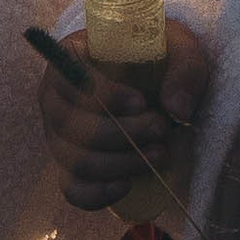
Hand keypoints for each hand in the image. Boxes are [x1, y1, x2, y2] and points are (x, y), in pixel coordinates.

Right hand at [37, 19, 209, 214]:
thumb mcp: (179, 46)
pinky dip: (99, 194)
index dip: (105, 96)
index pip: (70, 80)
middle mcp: (55, 99)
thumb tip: (176, 109)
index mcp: (70, 59)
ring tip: (159, 153)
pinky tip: (128, 185)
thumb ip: (185, 68)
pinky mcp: (70, 167)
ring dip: (122, 163)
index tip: (142, 102)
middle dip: (123, 134)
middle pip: (72, 126)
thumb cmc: (159, 57)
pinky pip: (73, 190)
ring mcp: (59, 137)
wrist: (155, 82)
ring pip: (77, 161)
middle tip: (160, 128)